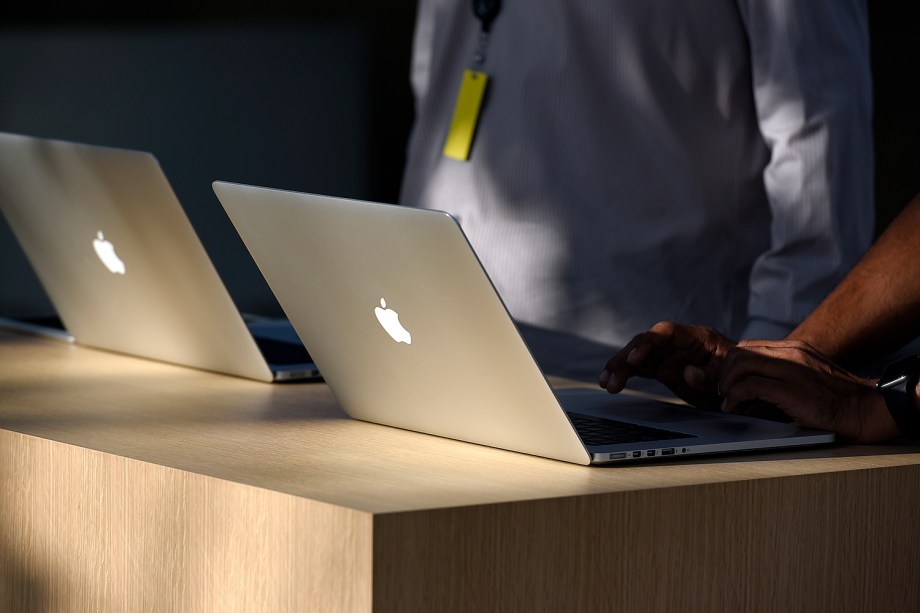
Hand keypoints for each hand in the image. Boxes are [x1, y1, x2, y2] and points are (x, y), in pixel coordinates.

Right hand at [599, 321, 736, 408]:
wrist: (744, 388)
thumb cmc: (740, 378)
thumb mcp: (730, 378)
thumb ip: (710, 375)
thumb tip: (687, 372)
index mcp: (697, 337)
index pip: (666, 332)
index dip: (647, 343)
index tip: (634, 359)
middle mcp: (678, 343)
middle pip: (645, 343)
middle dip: (626, 358)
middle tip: (613, 377)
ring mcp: (668, 355)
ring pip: (637, 355)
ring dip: (619, 368)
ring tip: (606, 383)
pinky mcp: (663, 368)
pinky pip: (639, 368)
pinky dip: (624, 375)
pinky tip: (610, 383)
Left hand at [718, 339, 900, 442]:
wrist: (866, 409)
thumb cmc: (836, 399)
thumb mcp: (807, 376)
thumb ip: (782, 374)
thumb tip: (750, 388)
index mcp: (794, 349)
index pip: (748, 346)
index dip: (731, 364)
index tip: (729, 383)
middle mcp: (791, 353)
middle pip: (739, 353)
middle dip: (724, 374)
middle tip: (724, 393)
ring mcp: (792, 370)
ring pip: (741, 365)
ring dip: (727, 385)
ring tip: (728, 401)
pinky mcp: (791, 389)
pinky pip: (750, 386)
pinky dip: (735, 397)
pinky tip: (735, 408)